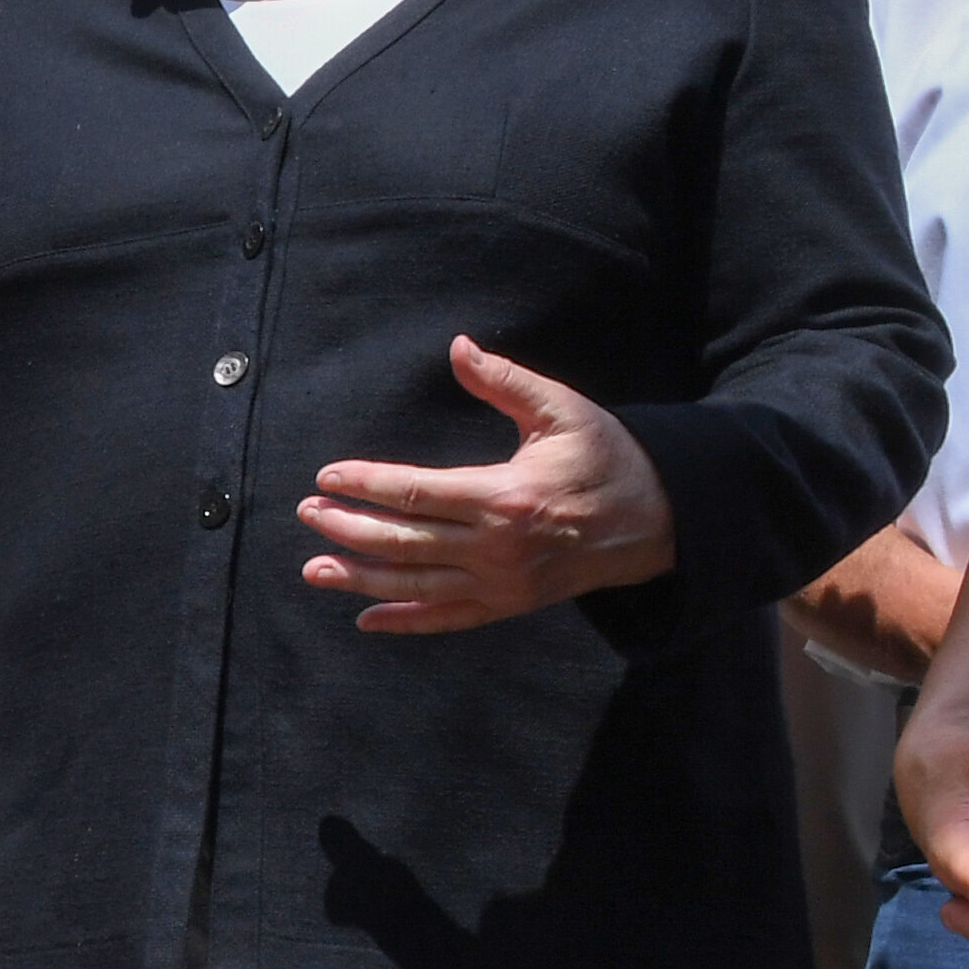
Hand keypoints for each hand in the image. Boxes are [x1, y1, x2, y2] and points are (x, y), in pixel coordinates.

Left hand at [298, 339, 679, 631]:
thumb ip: (506, 382)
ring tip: (314, 569)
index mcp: (505, 496)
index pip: (415, 494)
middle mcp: (498, 548)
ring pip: (416, 586)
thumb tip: (460, 347)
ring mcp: (503, 584)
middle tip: (307, 513)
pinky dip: (406, 621)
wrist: (660, 519)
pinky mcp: (511, 606)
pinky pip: (448, 618)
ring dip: (360, 579)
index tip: (328, 475)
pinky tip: (367, 619)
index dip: (365, 484)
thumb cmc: (607, 456)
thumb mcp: (563, 409)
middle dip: (348, 528)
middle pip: (404, 542)